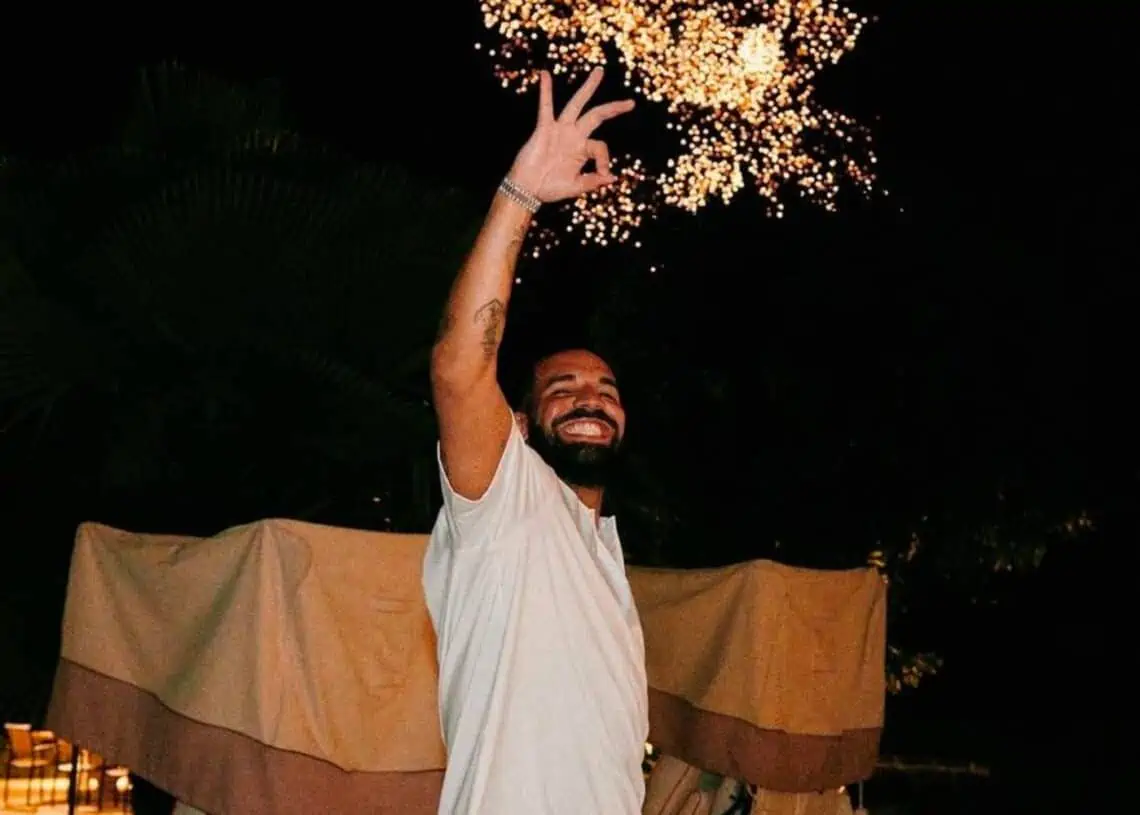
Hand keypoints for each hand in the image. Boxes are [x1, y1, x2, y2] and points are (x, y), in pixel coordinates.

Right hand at [507, 68, 634, 202]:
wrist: (527, 189)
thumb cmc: (549, 189)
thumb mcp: (575, 187)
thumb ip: (593, 181)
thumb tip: (613, 178)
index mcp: (582, 150)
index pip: (601, 147)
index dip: (605, 160)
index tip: (604, 174)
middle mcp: (573, 136)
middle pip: (596, 116)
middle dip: (613, 108)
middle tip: (631, 103)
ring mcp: (560, 130)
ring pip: (577, 104)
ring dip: (588, 88)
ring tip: (599, 72)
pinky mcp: (544, 129)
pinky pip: (545, 107)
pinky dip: (545, 91)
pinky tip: (545, 75)